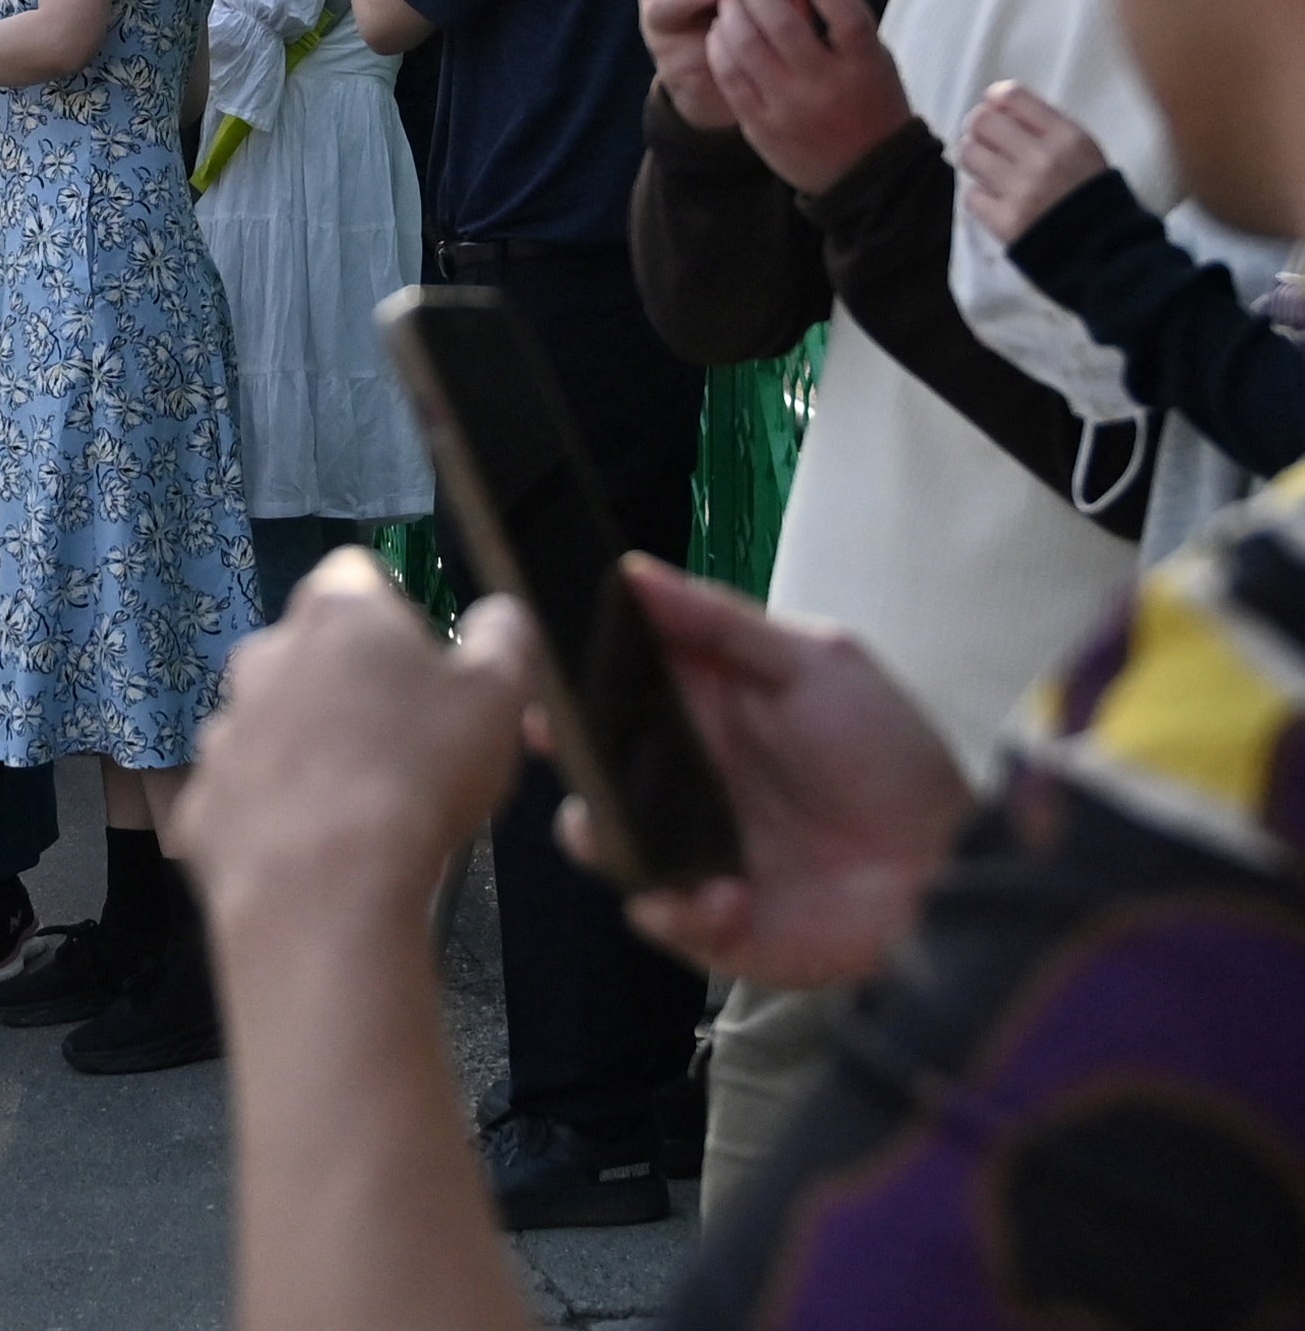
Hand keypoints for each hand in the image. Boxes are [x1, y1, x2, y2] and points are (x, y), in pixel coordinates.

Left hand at [173, 556, 536, 928]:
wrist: (324, 889)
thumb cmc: (421, 775)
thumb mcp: (500, 695)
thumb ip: (504, 637)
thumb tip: (498, 614)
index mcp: (334, 613)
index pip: (357, 576)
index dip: (397, 615)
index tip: (425, 669)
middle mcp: (262, 655)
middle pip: (311, 654)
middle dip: (350, 687)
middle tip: (403, 748)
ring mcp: (223, 729)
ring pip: (274, 725)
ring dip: (310, 751)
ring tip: (362, 810)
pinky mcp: (202, 801)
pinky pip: (247, 797)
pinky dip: (277, 816)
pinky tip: (317, 853)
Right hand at [562, 559, 972, 988]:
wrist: (956, 863)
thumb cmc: (891, 755)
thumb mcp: (816, 662)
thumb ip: (719, 618)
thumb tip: (630, 570)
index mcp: (699, 714)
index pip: (612, 689)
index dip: (568, 675)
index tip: (538, 660)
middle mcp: (682, 782)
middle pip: (591, 765)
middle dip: (565, 755)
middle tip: (559, 740)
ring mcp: (692, 851)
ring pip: (605, 840)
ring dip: (605, 835)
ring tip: (629, 835)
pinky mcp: (714, 923)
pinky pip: (660, 915)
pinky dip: (679, 908)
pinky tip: (726, 896)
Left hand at [707, 0, 909, 193]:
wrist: (866, 176)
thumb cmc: (871, 102)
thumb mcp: (874, 61)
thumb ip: (842, 24)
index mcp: (865, 64)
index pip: (846, 13)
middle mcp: (827, 85)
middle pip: (783, 25)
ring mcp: (790, 108)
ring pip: (748, 48)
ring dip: (731, 13)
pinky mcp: (761, 126)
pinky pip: (730, 78)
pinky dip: (720, 47)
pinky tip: (719, 29)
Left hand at [956, 82, 1113, 242]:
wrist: (1105, 247)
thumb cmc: (1090, 192)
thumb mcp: (1083, 148)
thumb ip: (1044, 125)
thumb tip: (995, 102)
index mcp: (1067, 137)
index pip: (1013, 96)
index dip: (996, 99)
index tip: (996, 109)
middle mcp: (1042, 159)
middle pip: (981, 121)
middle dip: (978, 128)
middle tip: (986, 140)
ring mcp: (1021, 191)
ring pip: (969, 155)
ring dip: (976, 159)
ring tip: (992, 169)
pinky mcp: (1004, 221)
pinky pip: (971, 195)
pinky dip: (981, 196)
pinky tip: (998, 200)